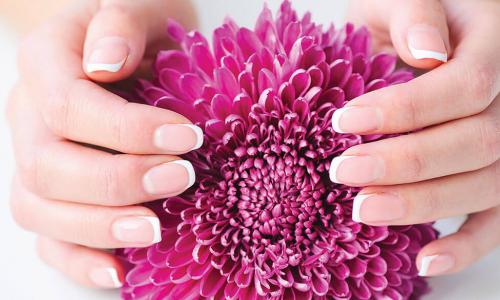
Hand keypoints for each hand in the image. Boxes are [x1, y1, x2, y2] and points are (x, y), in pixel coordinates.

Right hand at [7, 0, 197, 287]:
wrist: (116, 45)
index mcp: (44, 63)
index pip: (70, 107)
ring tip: (156, 229)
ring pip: (41, 209)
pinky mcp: (51, 193)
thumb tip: (106, 65)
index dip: (127, 130)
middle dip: (119, 182)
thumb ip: (121, 24)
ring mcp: (32, 158)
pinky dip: (80, 260)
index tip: (188, 136)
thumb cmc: (134, 29)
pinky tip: (118, 270)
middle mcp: (27, 115)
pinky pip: (49, 237)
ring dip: (99, 227)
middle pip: (50, 167)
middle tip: (182, 178)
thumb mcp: (138, 6)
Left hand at [332, 0, 499, 276]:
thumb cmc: (401, 17)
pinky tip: (425, 259)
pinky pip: (497, 218)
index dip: (404, 111)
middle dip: (403, 164)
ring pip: (485, 185)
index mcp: (491, 43)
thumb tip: (429, 51)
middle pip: (476, 143)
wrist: (421, 33)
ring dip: (421, 205)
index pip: (463, 86)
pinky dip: (465, 245)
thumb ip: (413, 11)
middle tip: (342, 172)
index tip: (343, 122)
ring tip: (361, 209)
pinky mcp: (495, 175)